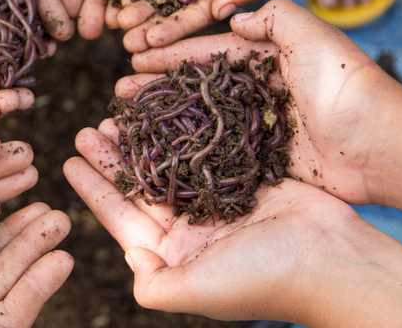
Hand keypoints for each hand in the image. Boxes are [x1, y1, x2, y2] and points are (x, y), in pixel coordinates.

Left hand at [63, 123, 401, 324]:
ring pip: (168, 163)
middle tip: (87, 128)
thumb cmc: (263, 278)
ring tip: (116, 114)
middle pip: (140, 185)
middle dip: (112, 158)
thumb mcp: (197, 291)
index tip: (68, 161)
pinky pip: (203, 149)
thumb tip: (126, 265)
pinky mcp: (243, 177)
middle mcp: (191, 227)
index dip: (93, 189)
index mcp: (175, 253)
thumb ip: (154, 284)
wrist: (333, 260)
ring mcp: (217, 201)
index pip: (121, 216)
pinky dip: (182, 131)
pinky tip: (165, 110)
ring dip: (142, 140)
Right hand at [130, 0, 401, 211]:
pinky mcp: (258, 159)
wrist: (377, 146)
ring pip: (197, 120)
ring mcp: (254, 126)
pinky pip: (214, 151)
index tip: (133, 56)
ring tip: (126, 121)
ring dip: (162, 119)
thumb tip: (232, 18)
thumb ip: (273, 16)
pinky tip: (158, 152)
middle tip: (118, 93)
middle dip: (155, 87)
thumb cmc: (344, 86)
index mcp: (264, 59)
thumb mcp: (311, 34)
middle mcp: (254, 91)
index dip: (168, 53)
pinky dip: (185, 150)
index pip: (204, 52)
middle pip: (193, 87)